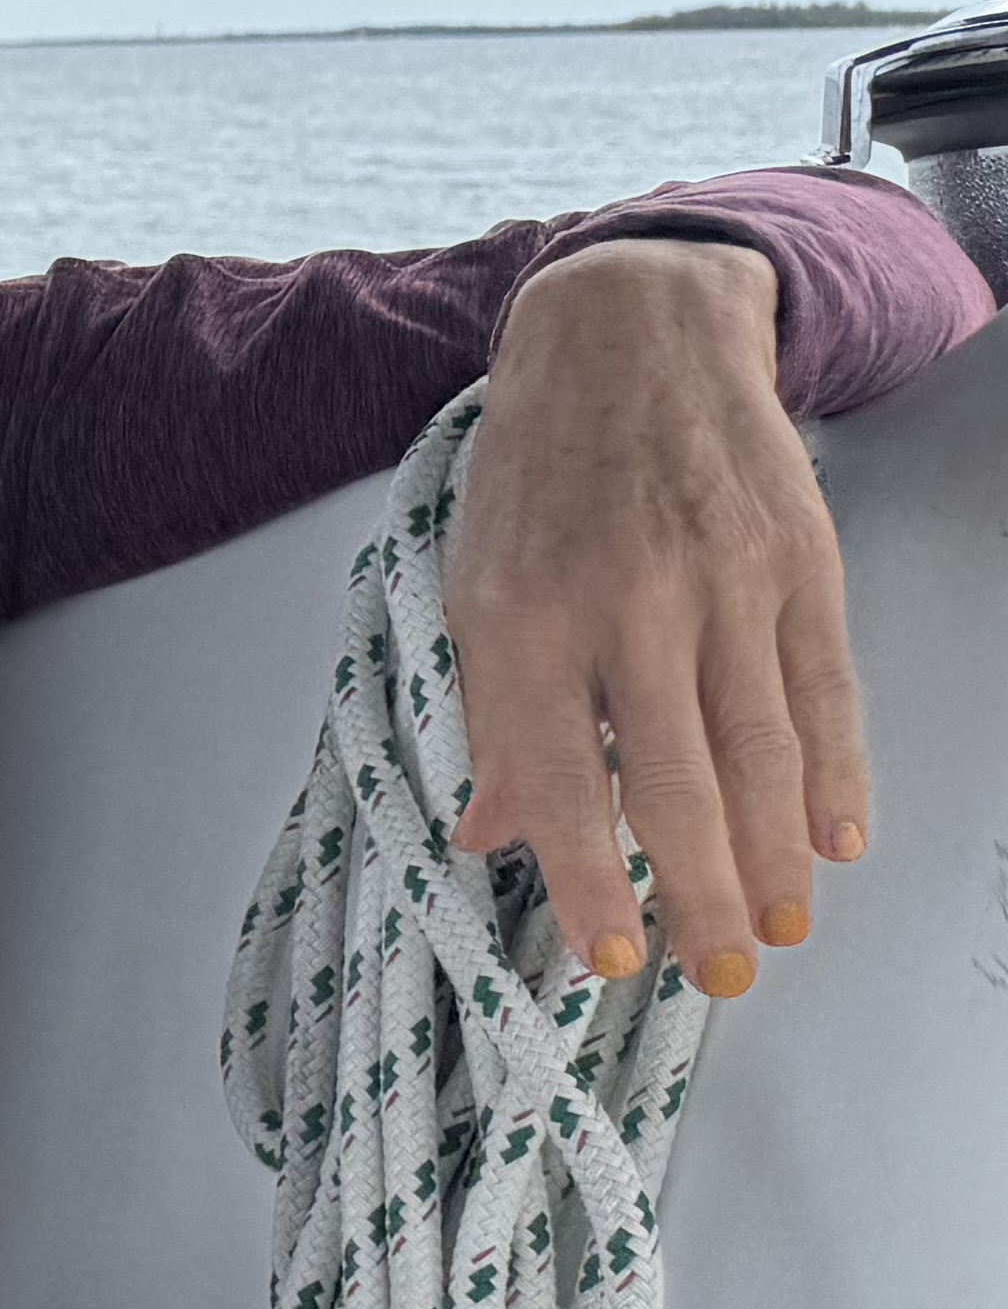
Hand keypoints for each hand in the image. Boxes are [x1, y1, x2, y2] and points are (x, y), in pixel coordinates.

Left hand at [446, 234, 864, 994]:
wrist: (632, 332)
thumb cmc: (536, 472)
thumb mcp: (471, 582)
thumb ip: (489, 713)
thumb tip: (488, 833)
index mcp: (521, 619)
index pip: (558, 777)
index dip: (586, 876)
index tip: (609, 958)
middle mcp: (625, 605)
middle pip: (674, 782)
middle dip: (698, 893)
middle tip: (721, 977)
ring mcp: (722, 581)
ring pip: (759, 749)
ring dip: (774, 857)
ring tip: (780, 932)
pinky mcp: (797, 561)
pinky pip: (822, 688)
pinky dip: (836, 773)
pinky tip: (836, 842)